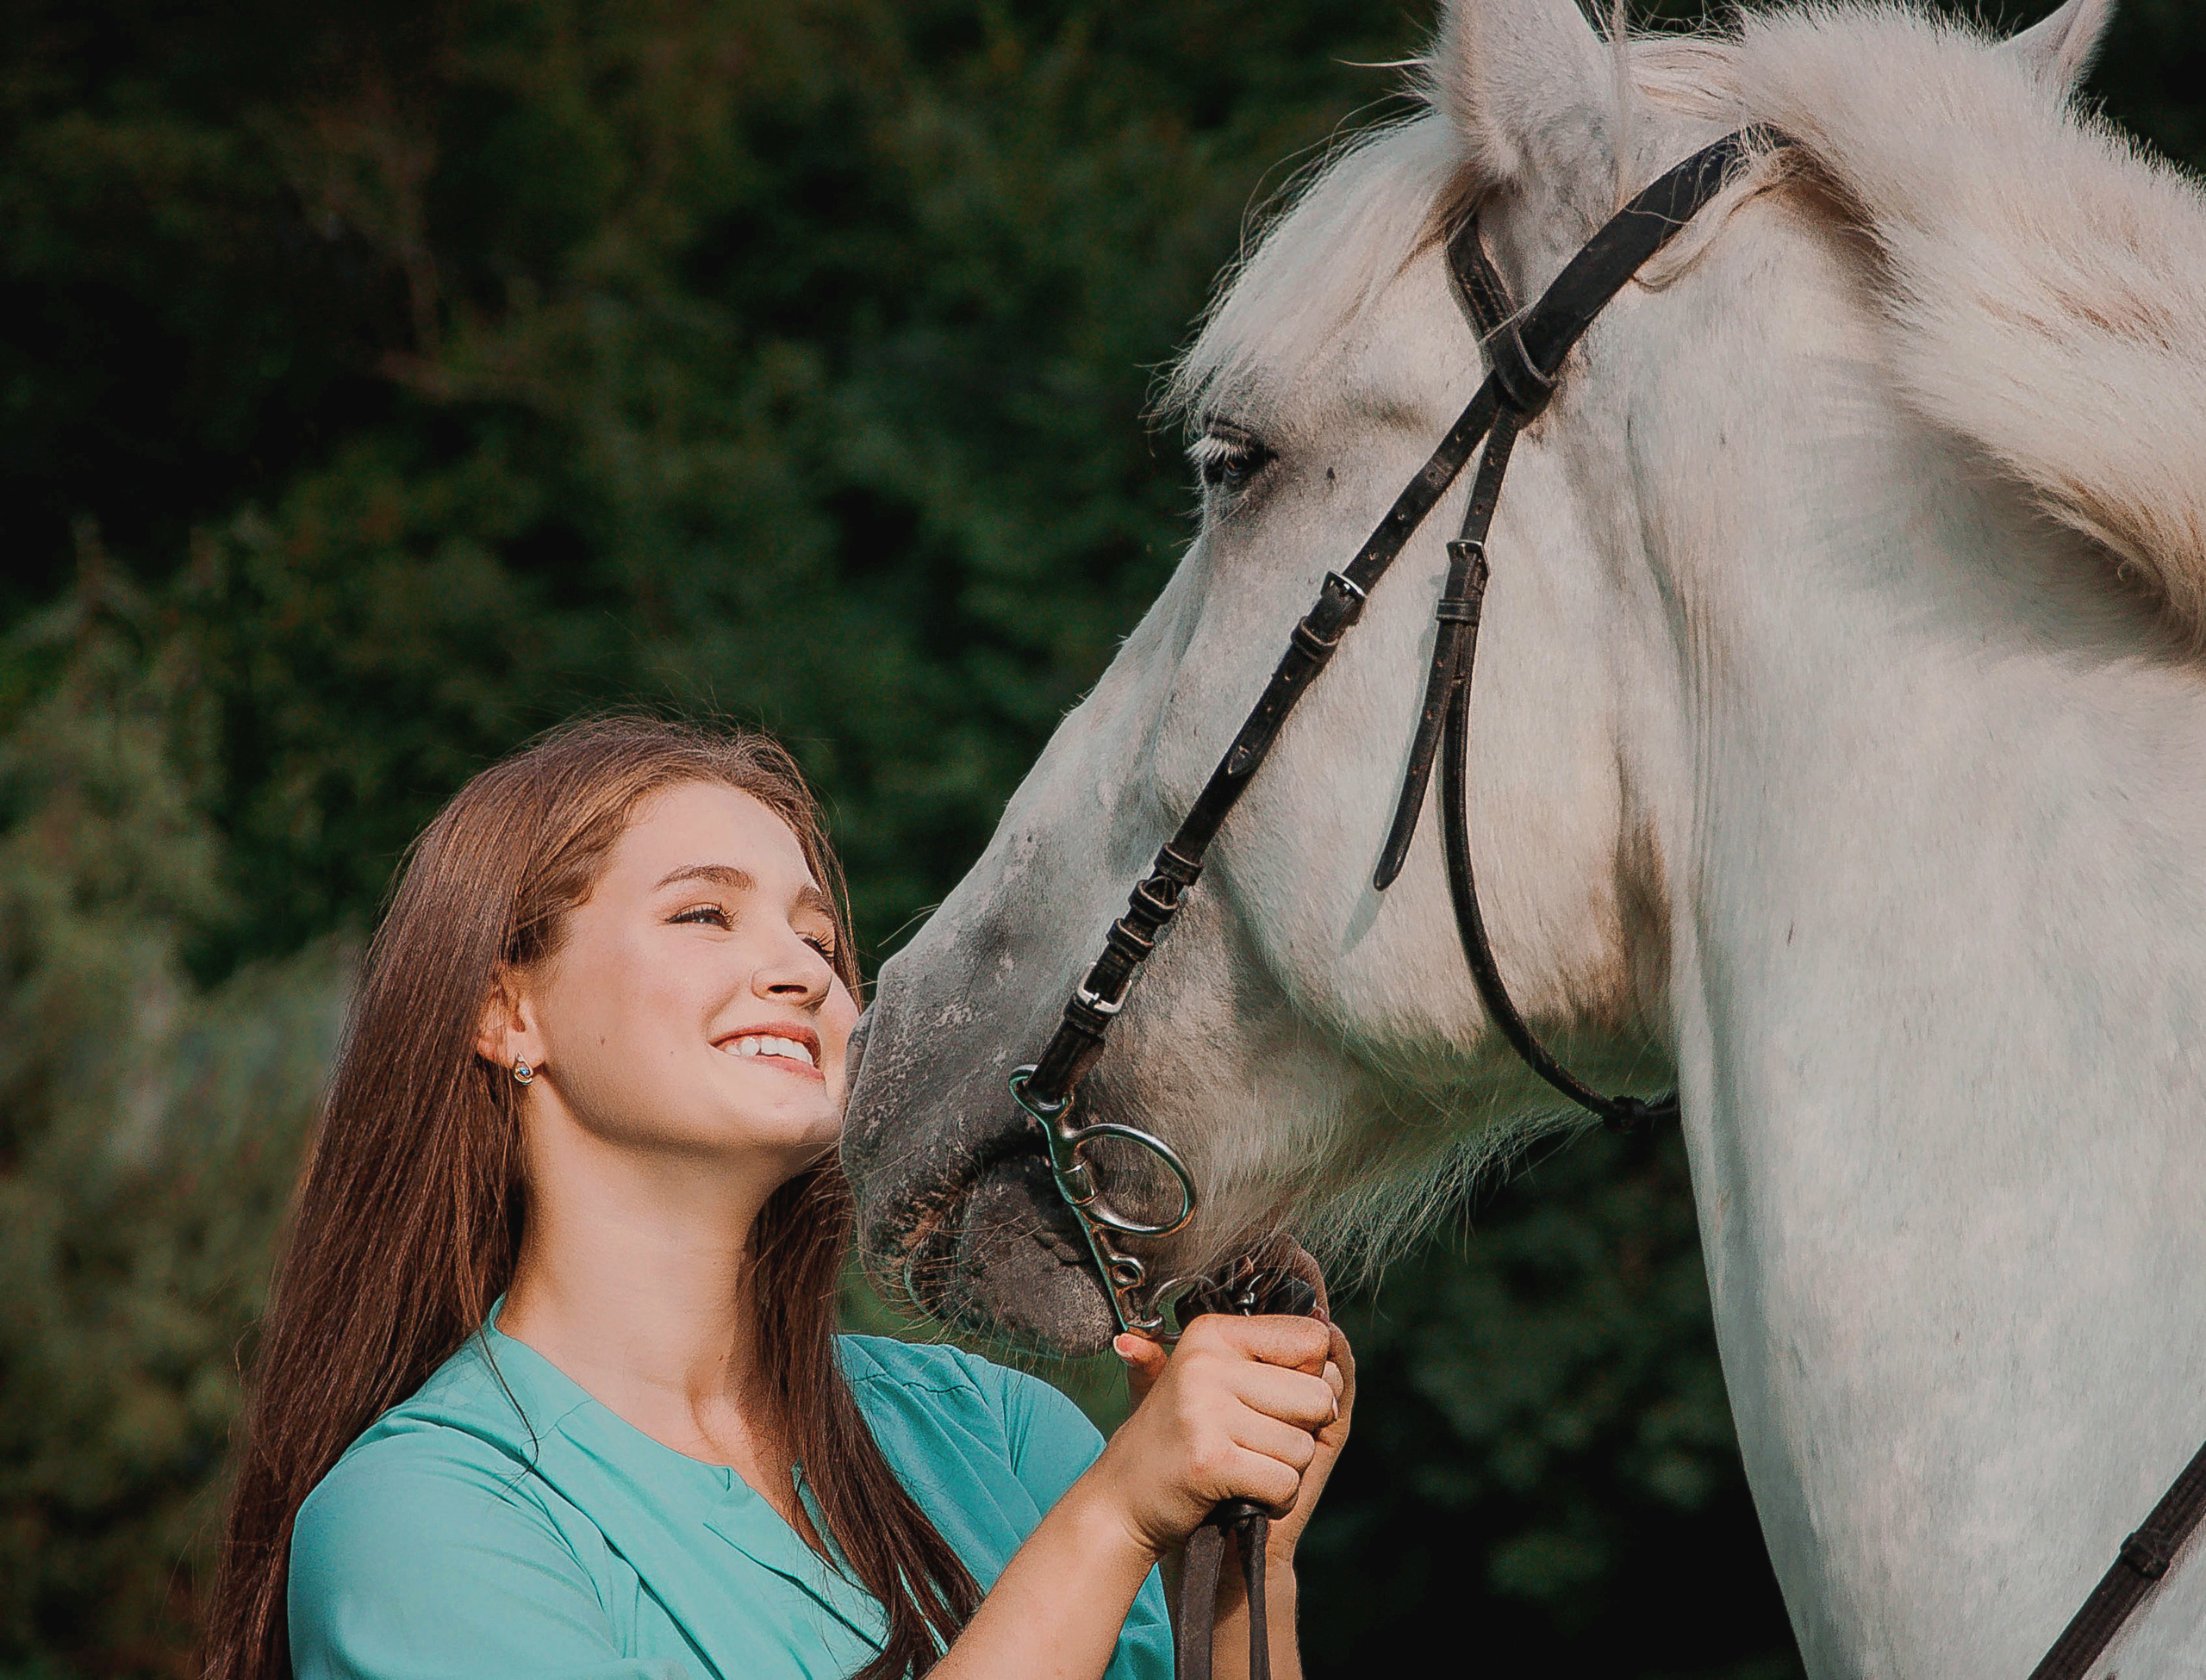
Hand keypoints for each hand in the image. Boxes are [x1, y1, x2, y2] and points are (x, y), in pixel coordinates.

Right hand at [1083, 1313, 1337, 1558]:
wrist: (1121, 1500)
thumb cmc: (1182, 1440)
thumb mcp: (1215, 1382)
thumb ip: (1272, 1356)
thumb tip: (1332, 1330)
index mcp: (1213, 1333)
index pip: (1312, 1339)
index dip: (1308, 1379)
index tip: (1269, 1400)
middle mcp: (1206, 1362)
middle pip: (1317, 1395)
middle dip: (1300, 1432)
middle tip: (1254, 1443)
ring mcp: (1205, 1409)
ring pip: (1303, 1446)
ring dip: (1283, 1469)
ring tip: (1240, 1468)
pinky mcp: (1209, 1459)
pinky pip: (1285, 1481)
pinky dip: (1274, 1499)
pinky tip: (1240, 1494)